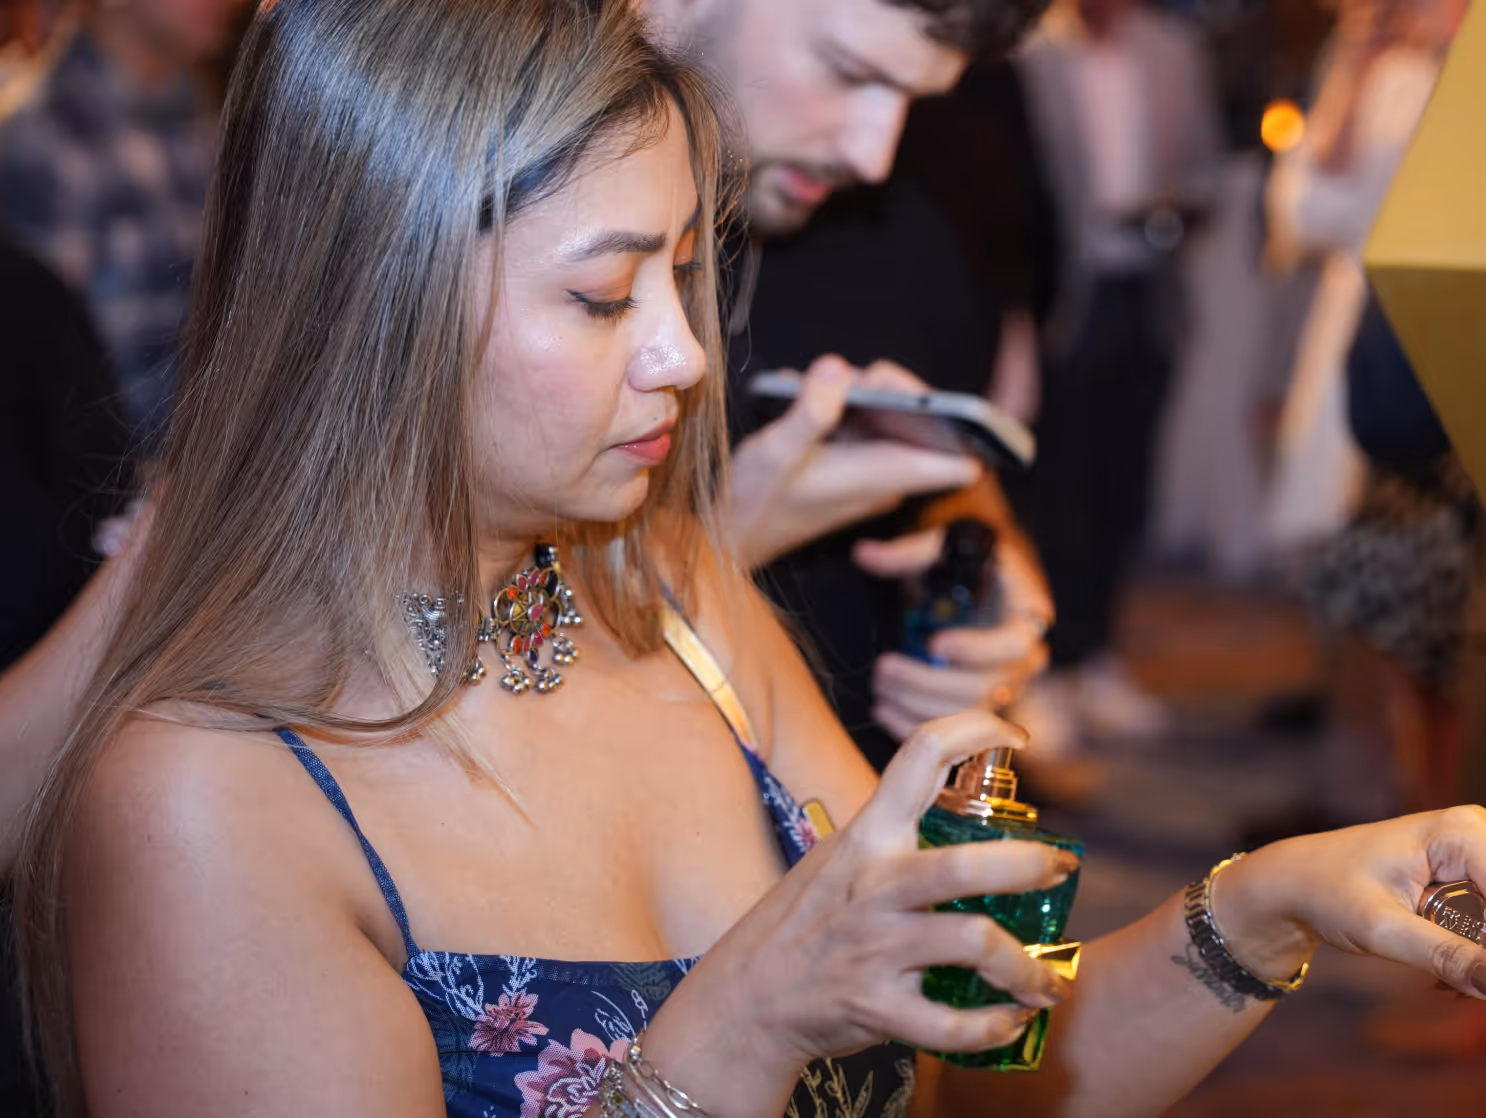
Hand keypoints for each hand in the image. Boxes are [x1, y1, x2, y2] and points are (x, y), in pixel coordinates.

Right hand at [639, 712, 1076, 1116]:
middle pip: (967, 863)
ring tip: (1049, 981)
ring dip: (1027, 968)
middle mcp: (875, 885)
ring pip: (976, 942)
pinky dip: (993, 1027)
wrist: (747, 996)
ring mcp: (876, 947)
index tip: (1018, 737)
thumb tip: (970, 818)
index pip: (922, 753)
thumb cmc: (807, 921)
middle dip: (1031, 866)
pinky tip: (1009, 1021)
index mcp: (869, 835)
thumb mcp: (842, 859)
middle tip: (1060, 870)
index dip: (978, 728)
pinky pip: (952, 1025)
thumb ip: (896, 838)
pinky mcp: (877, 1007)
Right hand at [726, 356, 980, 569]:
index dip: (957, 424)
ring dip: (860, 394)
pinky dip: (841, 406)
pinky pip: (864, 426)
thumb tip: (837, 367)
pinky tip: (802, 394)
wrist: (731, 535)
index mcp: (884, 475)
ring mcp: (870, 470)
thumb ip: (810, 412)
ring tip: (813, 385)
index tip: (912, 396)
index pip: (960, 461)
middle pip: (926, 426)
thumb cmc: (754, 501)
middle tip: (844, 378)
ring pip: (892, 420)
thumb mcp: (775, 452)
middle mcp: (886, 476)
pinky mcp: (851, 465)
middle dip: (894, 390)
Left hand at [855, 527, 1052, 740]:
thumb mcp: (944, 549)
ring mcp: (1003, 689)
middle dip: (928, 682)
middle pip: (986, 688)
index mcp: (1025, 617)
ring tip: (879, 686)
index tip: (934, 644)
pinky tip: (882, 710)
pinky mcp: (979, 707)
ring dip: (918, 705)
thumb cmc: (968, 564)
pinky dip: (916, 725)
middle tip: (884, 668)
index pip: (1014, 644)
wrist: (980, 585)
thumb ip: (907, 553)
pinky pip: (955, 735)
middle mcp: (1022, 661)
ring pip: (967, 716)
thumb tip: (863, 553)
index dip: (976, 649)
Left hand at [1215, 807, 1485, 996]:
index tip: (1480, 976)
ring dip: (1480, 952)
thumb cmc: (1327, 892)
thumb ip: (1444, 955)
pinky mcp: (1471, 871)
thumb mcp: (1382, 929)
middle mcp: (1473, 830)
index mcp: (1458, 832)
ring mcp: (1474, 849)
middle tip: (1465, 979)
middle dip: (1483, 946)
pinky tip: (1456, 972)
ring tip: (1450, 980)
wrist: (1296, 881)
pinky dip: (1479, 947)